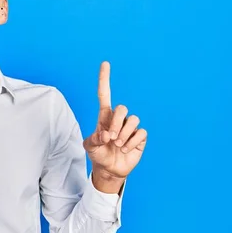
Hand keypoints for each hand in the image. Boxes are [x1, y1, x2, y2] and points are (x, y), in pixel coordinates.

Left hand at [83, 62, 147, 188]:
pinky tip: (126, 149)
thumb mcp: (90, 147)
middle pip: (122, 108)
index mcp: (104, 116)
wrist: (109, 169)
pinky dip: (132, 143)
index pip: (105, 94)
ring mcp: (130, 127)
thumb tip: (107, 135)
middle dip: (116, 123)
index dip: (104, 79)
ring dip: (124, 134)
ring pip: (133, 120)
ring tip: (118, 145)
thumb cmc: (98, 154)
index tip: (105, 63)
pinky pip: (141, 133)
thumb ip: (94, 140)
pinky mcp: (140, 136)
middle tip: (110, 138)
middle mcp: (118, 119)